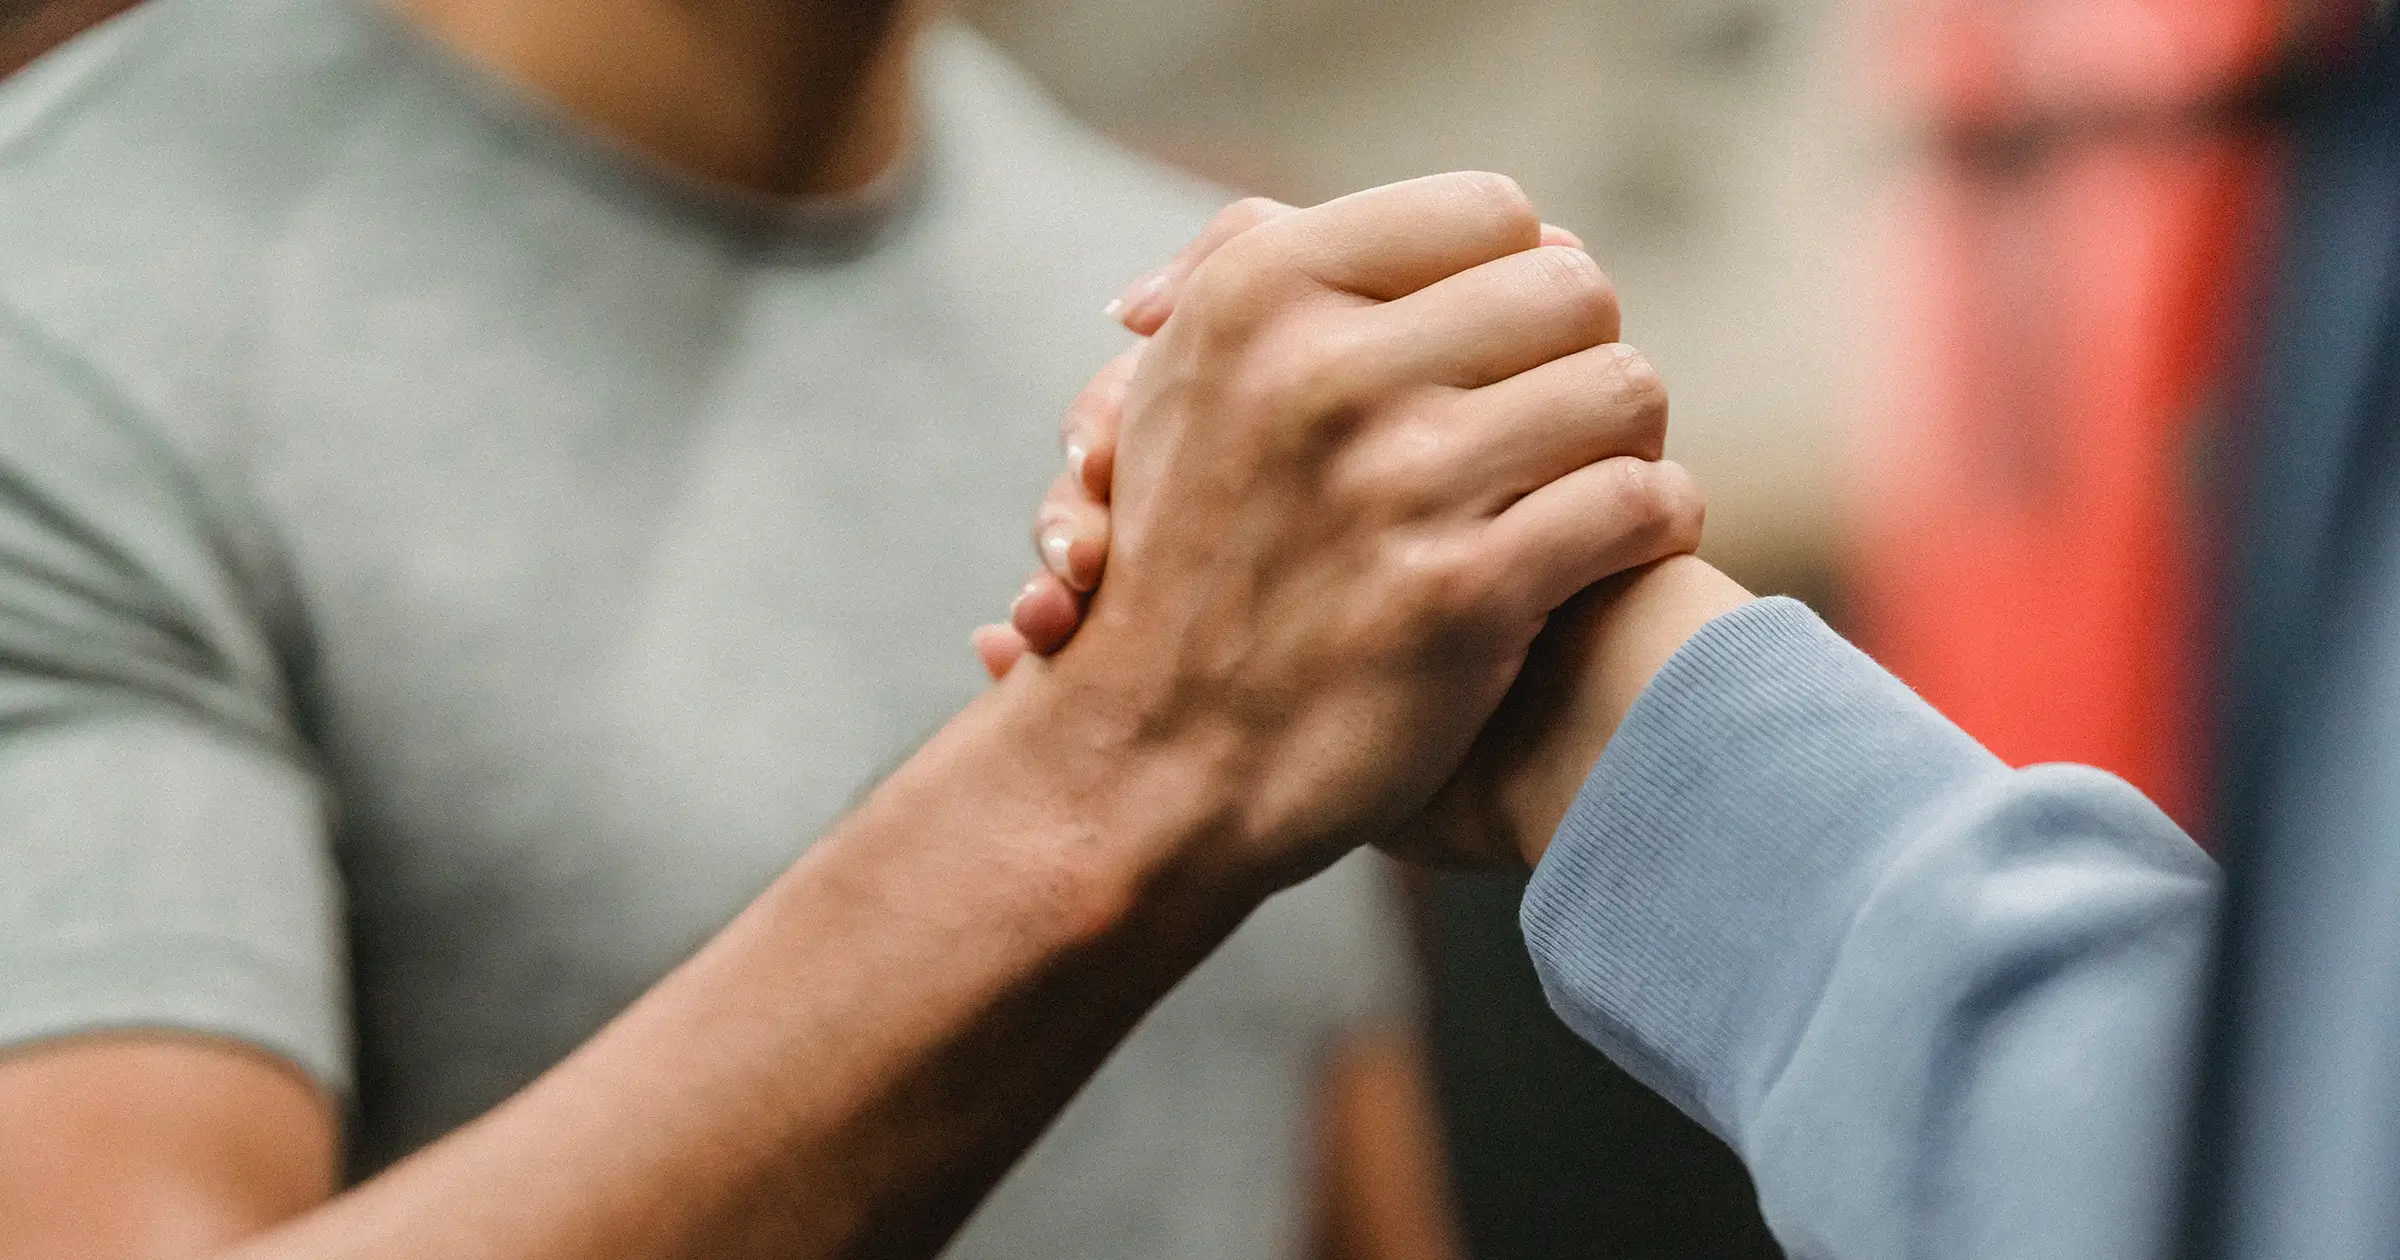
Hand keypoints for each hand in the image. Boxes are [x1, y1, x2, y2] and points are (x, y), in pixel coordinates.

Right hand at [987, 175, 1701, 879]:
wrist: (1147, 764)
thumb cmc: (1187, 566)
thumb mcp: (1184, 382)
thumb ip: (1290, 270)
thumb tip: (1488, 227)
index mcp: (1257, 294)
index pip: (1488, 212)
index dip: (1517, 279)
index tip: (1502, 350)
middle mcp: (1323, 371)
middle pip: (1573, 288)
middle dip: (1580, 356)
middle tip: (1559, 420)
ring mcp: (1394, 483)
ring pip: (1623, 388)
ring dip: (1628, 441)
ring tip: (1592, 483)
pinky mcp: (1460, 593)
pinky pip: (1641, 503)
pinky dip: (1654, 523)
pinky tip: (1616, 548)